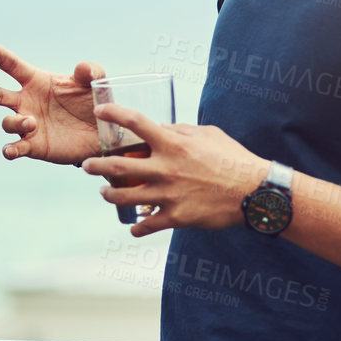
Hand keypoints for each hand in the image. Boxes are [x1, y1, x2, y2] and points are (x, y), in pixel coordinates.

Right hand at [0, 46, 104, 164]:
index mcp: (37, 82)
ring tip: (32, 122)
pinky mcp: (33, 146)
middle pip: (1, 95)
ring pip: (8, 122)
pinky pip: (15, 148)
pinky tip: (11, 151)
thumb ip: (91, 72)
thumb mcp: (95, 84)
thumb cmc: (92, 102)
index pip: (16, 68)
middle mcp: (26, 103)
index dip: (4, 58)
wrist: (102, 134)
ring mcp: (27, 125)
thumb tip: (81, 67)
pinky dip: (10, 150)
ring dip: (14, 122)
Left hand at [83, 102, 268, 235]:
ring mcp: (169, 194)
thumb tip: (161, 126)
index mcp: (173, 143)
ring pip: (125, 196)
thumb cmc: (233, 158)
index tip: (100, 112)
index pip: (135, 122)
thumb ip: (180, 130)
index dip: (113, 114)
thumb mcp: (207, 134)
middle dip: (96, 166)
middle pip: (117, 165)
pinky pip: (147, 225)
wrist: (254, 192)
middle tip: (86, 166)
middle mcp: (165, 168)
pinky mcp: (176, 217)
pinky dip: (138, 227)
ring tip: (105, 192)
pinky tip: (133, 227)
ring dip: (110, 194)